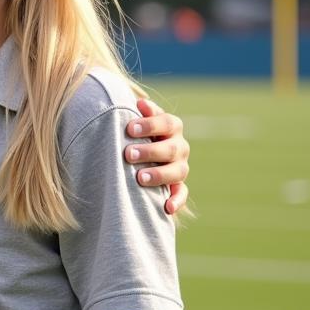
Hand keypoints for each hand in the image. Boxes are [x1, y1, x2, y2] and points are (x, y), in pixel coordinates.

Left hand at [125, 98, 189, 214]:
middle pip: (172, 148)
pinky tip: (166, 207)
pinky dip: (176, 201)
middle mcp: (179, 146)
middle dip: (150, 151)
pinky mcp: (178, 185)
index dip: (150, 125)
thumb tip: (140, 102)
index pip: (167, 122)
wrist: (139, 155)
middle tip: (128, 154)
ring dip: (159, 175)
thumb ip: (139, 112)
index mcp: (171, 127)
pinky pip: (182, 194)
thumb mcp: (136, 121)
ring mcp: (180, 167)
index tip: (129, 129)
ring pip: (177, 171)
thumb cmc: (133, 133)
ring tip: (139, 178)